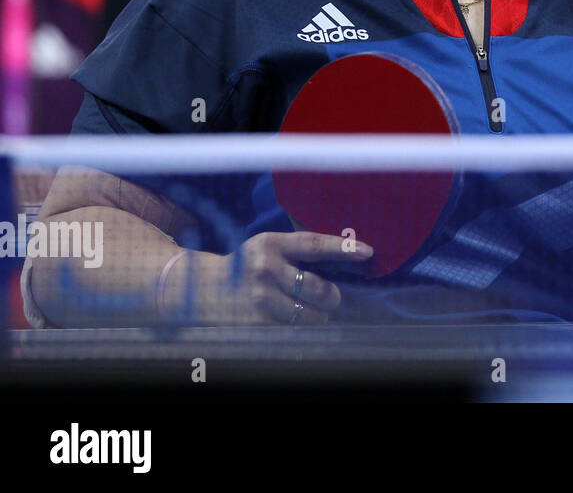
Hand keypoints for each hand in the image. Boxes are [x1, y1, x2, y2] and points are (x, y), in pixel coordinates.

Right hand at [192, 232, 372, 324]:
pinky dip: (301, 325)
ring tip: (310, 310)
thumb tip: (347, 259)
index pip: (315, 245)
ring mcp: (260, 297)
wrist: (205, 288)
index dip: (344, 249)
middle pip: (318, 287)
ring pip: (310, 313)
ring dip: (319, 314)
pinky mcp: (257, 321)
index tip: (368, 252)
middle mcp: (266, 269)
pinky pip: (294, 327)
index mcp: (272, 244)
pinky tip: (290, 318)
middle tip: (332, 297)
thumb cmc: (249, 265)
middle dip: (332, 296)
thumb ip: (300, 251)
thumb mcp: (270, 247)